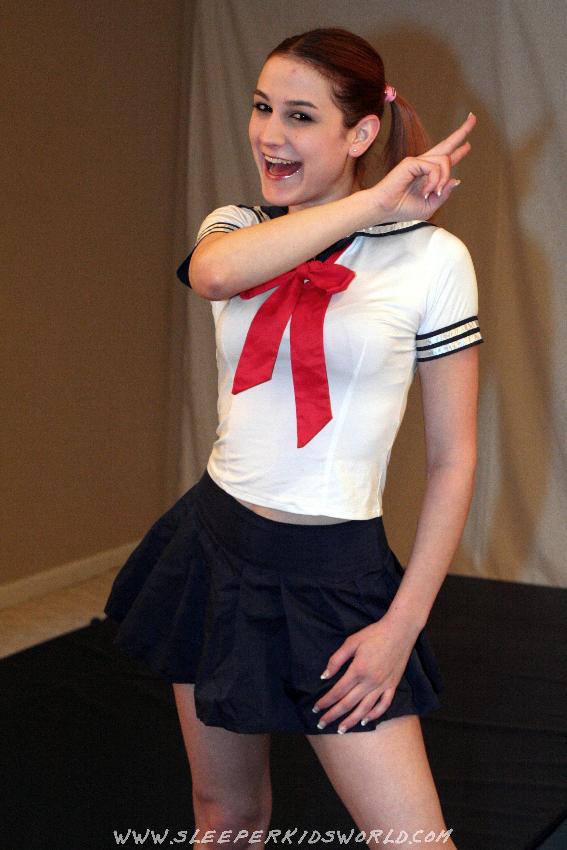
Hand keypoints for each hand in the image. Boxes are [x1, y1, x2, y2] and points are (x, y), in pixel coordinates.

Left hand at [312, 614, 418, 732]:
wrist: (400, 631)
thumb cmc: (374, 634)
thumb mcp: (351, 642)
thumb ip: (336, 660)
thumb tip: (324, 676)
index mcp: (358, 670)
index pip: (337, 691)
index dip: (325, 702)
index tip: (316, 709)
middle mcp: (370, 682)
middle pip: (348, 704)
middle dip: (333, 715)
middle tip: (321, 724)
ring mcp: (382, 685)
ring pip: (364, 709)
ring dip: (351, 721)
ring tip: (340, 730)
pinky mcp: (392, 685)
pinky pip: (383, 705)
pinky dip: (374, 715)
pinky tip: (365, 721)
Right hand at [369, 112, 476, 222]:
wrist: (384, 209)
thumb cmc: (401, 209)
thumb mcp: (430, 205)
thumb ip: (444, 194)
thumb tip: (456, 180)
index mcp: (428, 174)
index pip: (446, 158)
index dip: (459, 150)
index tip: (468, 144)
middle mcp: (424, 164)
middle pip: (447, 145)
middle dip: (462, 131)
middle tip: (473, 117)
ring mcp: (418, 161)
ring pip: (444, 161)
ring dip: (442, 179)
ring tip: (433, 192)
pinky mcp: (412, 162)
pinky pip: (434, 168)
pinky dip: (434, 181)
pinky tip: (426, 190)